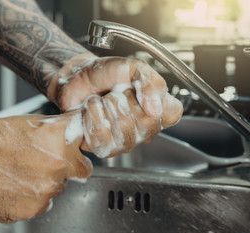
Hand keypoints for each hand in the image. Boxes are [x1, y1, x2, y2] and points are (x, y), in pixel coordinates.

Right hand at [0, 114, 90, 222]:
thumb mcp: (29, 122)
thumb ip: (58, 131)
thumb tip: (76, 131)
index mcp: (60, 137)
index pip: (90, 141)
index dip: (83, 145)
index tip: (80, 147)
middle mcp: (59, 163)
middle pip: (80, 169)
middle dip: (66, 167)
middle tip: (41, 162)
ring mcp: (47, 188)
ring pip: (58, 189)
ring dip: (45, 184)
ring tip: (17, 174)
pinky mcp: (33, 209)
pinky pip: (42, 205)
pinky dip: (30, 200)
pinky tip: (11, 188)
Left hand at [46, 54, 182, 156]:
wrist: (78, 77)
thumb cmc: (108, 74)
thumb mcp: (133, 67)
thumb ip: (150, 82)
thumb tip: (155, 110)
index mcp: (159, 109)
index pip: (171, 113)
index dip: (151, 97)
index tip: (135, 86)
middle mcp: (145, 130)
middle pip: (146, 123)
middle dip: (125, 99)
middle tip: (115, 92)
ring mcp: (126, 142)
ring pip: (124, 130)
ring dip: (106, 106)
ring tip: (102, 99)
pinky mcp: (104, 149)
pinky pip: (102, 138)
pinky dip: (92, 116)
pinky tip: (91, 109)